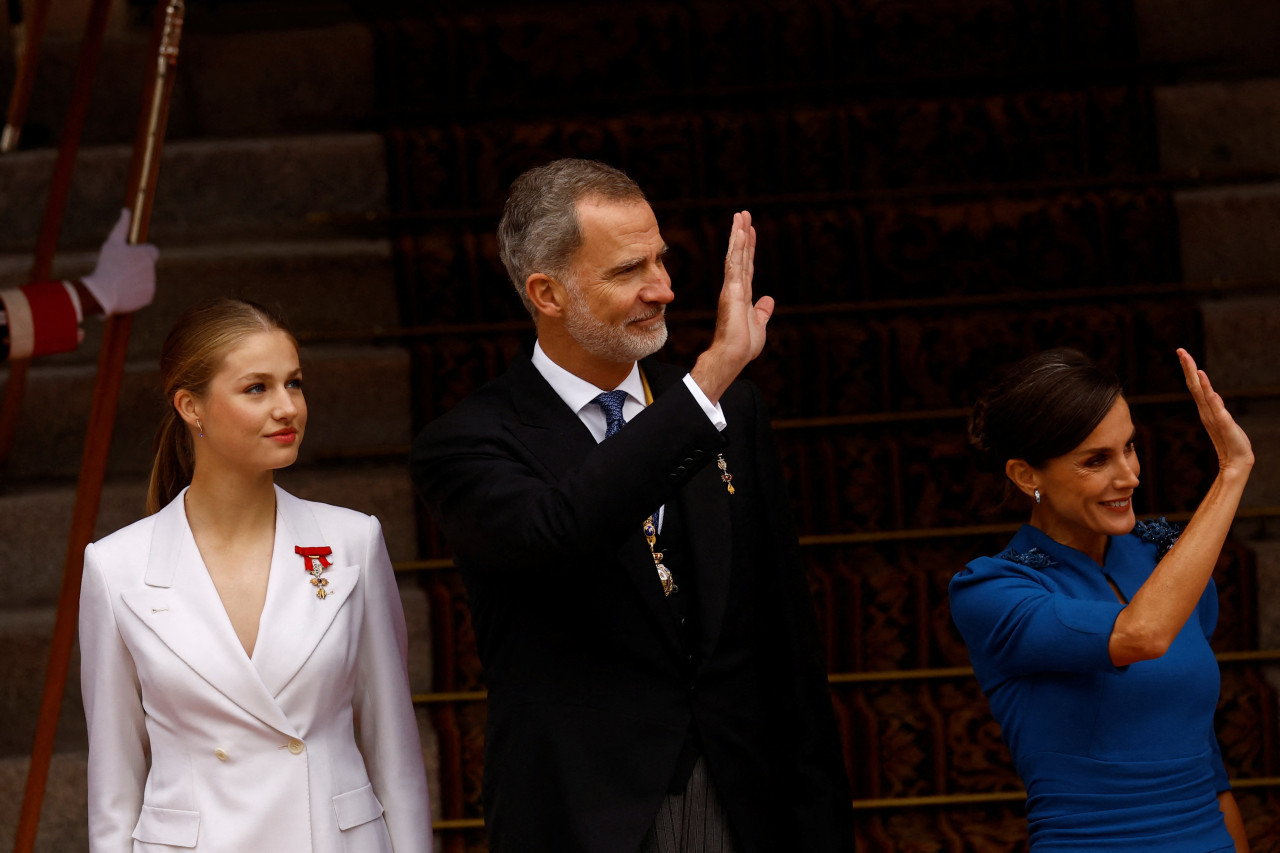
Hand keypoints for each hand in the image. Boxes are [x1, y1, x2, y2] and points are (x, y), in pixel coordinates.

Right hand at [80, 209, 158, 314]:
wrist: (102, 292)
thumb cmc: (106, 265)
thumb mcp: (112, 243)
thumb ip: (122, 227)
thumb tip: (127, 210)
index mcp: (146, 254)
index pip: (151, 251)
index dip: (140, 254)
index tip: (130, 258)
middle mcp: (152, 269)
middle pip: (146, 266)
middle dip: (136, 267)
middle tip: (120, 271)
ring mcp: (151, 284)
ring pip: (144, 280)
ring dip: (134, 280)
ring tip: (119, 281)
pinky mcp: (149, 297)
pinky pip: (143, 293)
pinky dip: (134, 292)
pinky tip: (122, 291)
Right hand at [690, 211, 773, 402]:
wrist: (733, 355)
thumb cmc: (743, 346)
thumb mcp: (760, 326)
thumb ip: (763, 311)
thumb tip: (768, 300)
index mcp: (743, 295)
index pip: (747, 266)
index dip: (749, 248)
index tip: (750, 231)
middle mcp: (736, 288)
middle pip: (740, 256)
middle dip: (742, 234)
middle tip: (743, 214)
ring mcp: (732, 288)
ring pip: (735, 255)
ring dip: (738, 235)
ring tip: (741, 215)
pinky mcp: (732, 290)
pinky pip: (734, 264)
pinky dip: (737, 247)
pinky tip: (739, 233)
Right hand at [1177, 348, 1253, 475]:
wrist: (1238, 461)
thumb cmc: (1232, 443)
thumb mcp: (1225, 421)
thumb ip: (1217, 408)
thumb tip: (1213, 394)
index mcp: (1206, 409)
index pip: (1195, 386)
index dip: (1189, 370)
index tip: (1183, 354)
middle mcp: (1206, 410)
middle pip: (1194, 384)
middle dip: (1188, 366)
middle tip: (1180, 350)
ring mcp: (1213, 415)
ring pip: (1200, 390)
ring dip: (1193, 373)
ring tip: (1187, 358)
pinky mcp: (1222, 421)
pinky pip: (1212, 402)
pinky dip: (1206, 388)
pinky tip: (1202, 376)